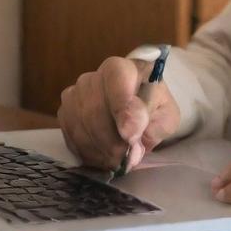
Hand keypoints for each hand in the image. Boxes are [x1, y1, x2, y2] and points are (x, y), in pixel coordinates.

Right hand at [57, 56, 180, 171]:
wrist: (135, 109)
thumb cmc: (152, 108)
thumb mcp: (166, 115)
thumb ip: (155, 124)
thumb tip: (131, 137)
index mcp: (123, 68)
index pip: (117, 79)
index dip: (122, 107)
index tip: (131, 134)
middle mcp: (93, 78)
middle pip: (95, 108)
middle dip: (112, 139)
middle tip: (126, 158)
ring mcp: (74, 95)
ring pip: (80, 125)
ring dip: (99, 149)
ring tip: (117, 161)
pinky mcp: (64, 114)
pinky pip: (70, 136)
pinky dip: (87, 152)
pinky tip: (103, 158)